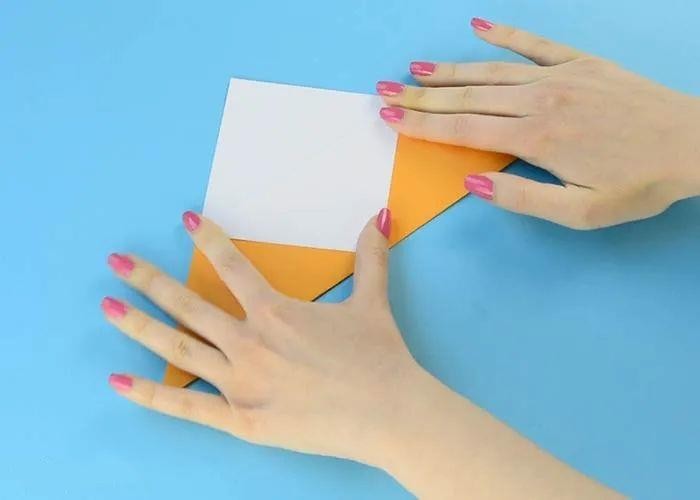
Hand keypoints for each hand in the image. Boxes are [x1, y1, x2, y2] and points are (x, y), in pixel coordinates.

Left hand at [103, 208, 423, 462]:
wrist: (390, 413)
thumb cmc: (380, 357)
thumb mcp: (373, 302)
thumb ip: (371, 257)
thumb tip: (382, 214)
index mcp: (276, 312)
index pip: (233, 266)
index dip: (208, 239)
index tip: (184, 219)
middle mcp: (250, 342)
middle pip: (189, 305)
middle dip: (148, 280)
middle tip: (115, 261)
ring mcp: (241, 382)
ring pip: (179, 349)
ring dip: (139, 326)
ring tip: (106, 306)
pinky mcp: (241, 420)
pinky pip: (187, 406)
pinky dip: (151, 394)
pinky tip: (117, 381)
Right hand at [378, 18, 699, 228]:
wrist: (695, 144)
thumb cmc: (639, 184)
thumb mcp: (581, 212)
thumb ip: (523, 198)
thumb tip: (472, 181)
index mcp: (536, 139)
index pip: (463, 130)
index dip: (421, 123)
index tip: (389, 116)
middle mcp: (540, 101)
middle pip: (466, 99)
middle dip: (420, 96)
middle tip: (383, 90)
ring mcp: (561, 76)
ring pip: (491, 72)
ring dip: (448, 71)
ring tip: (413, 69)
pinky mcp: (582, 63)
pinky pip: (536, 44)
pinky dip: (506, 35)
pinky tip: (480, 26)